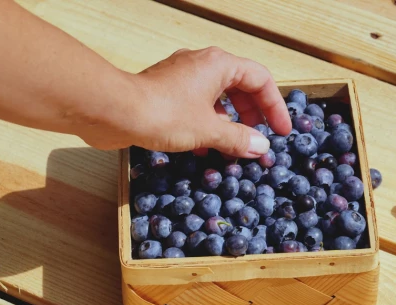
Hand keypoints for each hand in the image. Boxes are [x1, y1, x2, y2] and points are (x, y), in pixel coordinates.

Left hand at [79, 47, 290, 157]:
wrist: (115, 111)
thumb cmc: (164, 113)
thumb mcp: (209, 129)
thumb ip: (238, 138)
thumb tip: (260, 147)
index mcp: (219, 65)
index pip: (260, 80)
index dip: (274, 106)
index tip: (281, 131)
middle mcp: (202, 65)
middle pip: (239, 87)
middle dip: (251, 116)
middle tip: (257, 139)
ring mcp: (182, 77)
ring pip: (217, 98)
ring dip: (228, 123)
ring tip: (232, 148)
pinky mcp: (166, 91)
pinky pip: (196, 105)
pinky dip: (206, 124)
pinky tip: (205, 147)